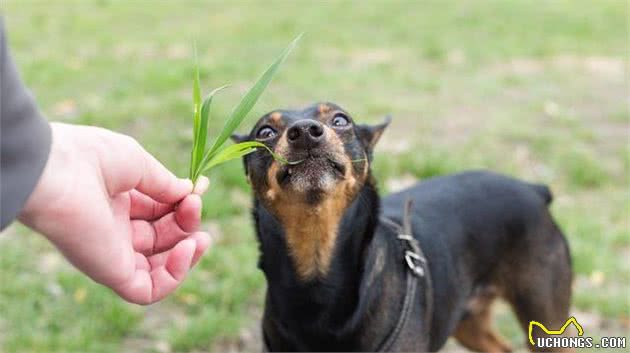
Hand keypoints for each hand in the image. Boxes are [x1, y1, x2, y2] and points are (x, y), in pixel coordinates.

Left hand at [19, 122, 210, 304]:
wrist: (54, 170)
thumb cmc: (90, 157)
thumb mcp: (138, 163)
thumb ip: (165, 183)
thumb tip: (190, 193)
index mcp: (116, 202)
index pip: (159, 212)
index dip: (183, 204)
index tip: (200, 187)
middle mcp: (114, 230)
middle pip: (163, 239)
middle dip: (187, 224)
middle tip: (194, 204)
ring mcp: (112, 253)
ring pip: (158, 269)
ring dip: (187, 255)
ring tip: (199, 237)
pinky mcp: (111, 272)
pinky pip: (148, 290)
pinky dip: (174, 276)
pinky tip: (186, 250)